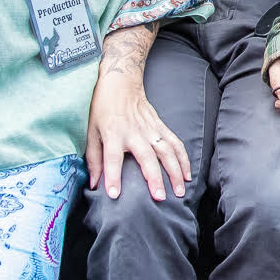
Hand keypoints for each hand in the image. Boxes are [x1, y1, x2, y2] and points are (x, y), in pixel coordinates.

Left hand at [88, 69, 190, 201]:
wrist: (121, 82)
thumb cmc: (102, 108)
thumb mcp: (91, 131)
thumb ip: (93, 158)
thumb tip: (93, 184)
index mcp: (113, 133)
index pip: (112, 157)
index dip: (112, 176)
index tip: (114, 194)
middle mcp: (134, 132)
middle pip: (146, 157)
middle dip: (154, 178)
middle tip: (159, 197)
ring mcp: (150, 129)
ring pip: (167, 151)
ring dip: (175, 171)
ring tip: (180, 190)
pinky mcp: (160, 126)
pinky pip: (175, 143)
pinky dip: (184, 159)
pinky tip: (188, 174)